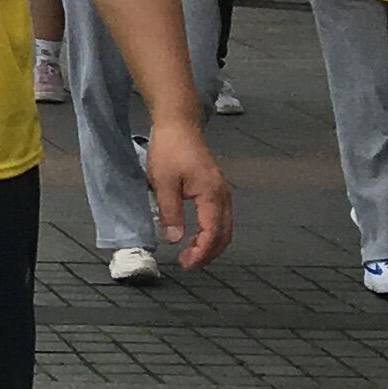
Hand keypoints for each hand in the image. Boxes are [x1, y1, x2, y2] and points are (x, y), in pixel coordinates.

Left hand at [145, 116, 232, 268]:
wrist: (179, 125)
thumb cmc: (170, 149)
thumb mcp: (163, 182)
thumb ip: (170, 212)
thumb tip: (173, 238)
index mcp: (212, 194)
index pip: (213, 233)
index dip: (202, 252)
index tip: (187, 263)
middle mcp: (222, 195)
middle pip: (224, 234)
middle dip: (208, 253)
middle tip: (188, 264)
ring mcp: (221, 191)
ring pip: (224, 227)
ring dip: (210, 244)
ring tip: (190, 254)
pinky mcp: (215, 188)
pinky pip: (220, 217)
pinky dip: (211, 232)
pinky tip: (196, 236)